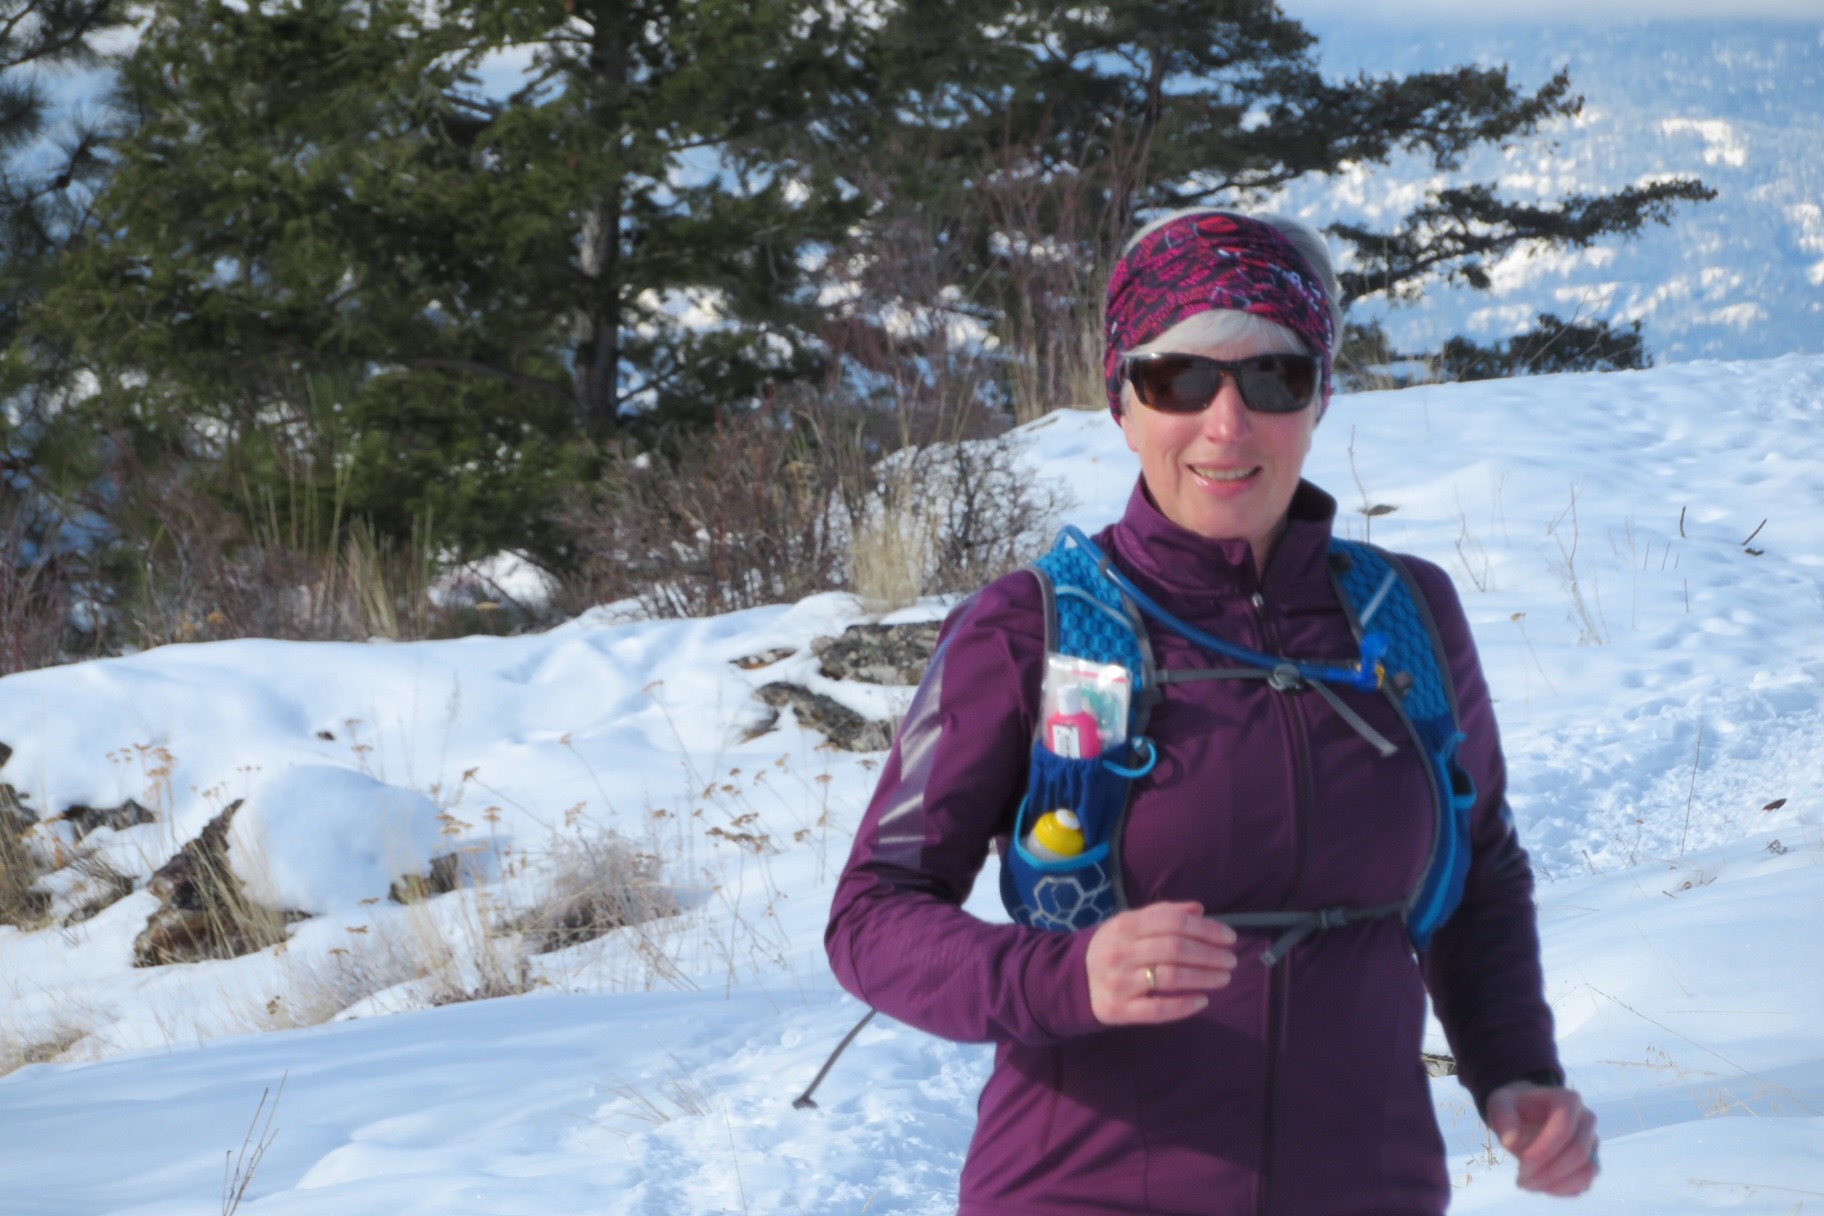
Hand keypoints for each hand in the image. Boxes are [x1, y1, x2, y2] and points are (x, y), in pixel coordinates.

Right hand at [1084, 901, 1238, 1025]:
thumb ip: (1163, 914)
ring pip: (1170, 977)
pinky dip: (1184, 1006)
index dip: (1205, 929)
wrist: (1074, 980)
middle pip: (1175, 949)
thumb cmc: (1112, 948)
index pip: (1173, 922)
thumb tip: (1199, 909)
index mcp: (1125, 925)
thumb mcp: (1129, 923)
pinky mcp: (1119, 1010)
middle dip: (1209, 954)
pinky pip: (1157, 1010)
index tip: (1229, 937)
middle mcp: (1120, 952)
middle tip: (1231, 960)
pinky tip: (1202, 1001)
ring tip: (1223, 978)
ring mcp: (1119, 982)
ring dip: (1203, 977)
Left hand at [1485, 1080, 1598, 1195]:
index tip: (1520, 1168)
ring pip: (1587, 1171)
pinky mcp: (1590, 1161)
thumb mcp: (1500, 1104)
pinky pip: (1585, 1182)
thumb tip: (1511, 1143)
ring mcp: (1592, 1142)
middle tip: (1521, 1181)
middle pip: (1579, 1154)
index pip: (1564, 1131)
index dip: (1543, 1153)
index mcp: (1569, 1101)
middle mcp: (1587, 1121)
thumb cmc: (1515, 1106)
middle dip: (1549, 1173)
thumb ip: (1503, 1118)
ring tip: (1528, 1184)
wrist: (1527, 1111)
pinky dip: (1563, 1190)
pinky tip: (1539, 1185)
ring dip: (1557, 1185)